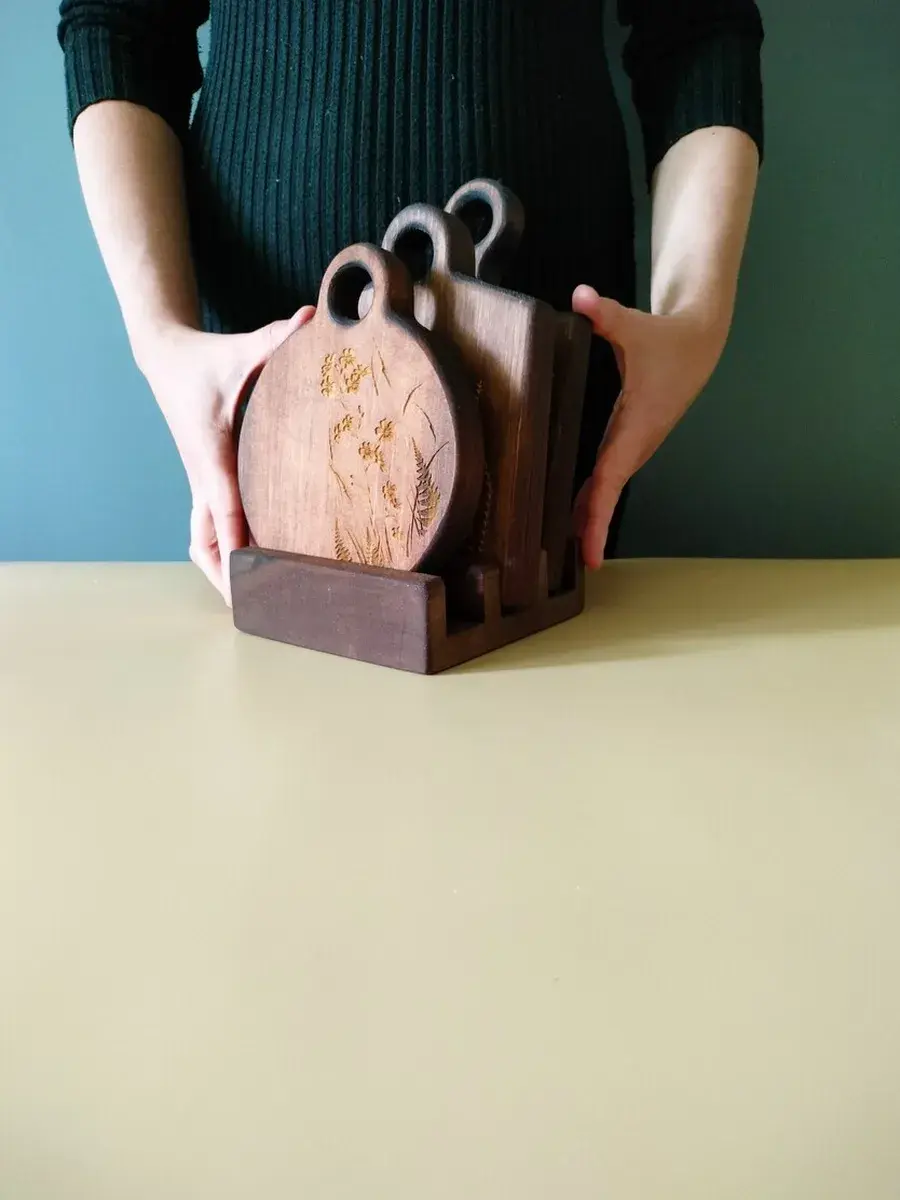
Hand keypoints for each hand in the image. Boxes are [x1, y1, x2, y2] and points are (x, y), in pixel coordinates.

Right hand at [138, 307, 314, 603]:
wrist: (166, 359)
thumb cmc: (207, 363)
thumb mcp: (242, 351)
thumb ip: (278, 339)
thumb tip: (314, 319)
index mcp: (213, 457)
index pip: (225, 511)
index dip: (238, 545)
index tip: (253, 576)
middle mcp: (204, 479)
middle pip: (206, 542)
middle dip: (226, 578)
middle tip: (258, 609)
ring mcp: (201, 484)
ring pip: (202, 541)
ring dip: (221, 571)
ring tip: (255, 602)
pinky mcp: (206, 483)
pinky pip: (210, 528)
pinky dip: (224, 552)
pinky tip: (254, 568)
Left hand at [571, 285, 726, 568]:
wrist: (697, 342)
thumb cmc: (663, 337)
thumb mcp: (633, 325)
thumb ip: (605, 314)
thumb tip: (581, 295)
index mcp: (635, 426)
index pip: (611, 479)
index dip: (598, 513)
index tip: (591, 548)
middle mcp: (636, 443)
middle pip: (609, 493)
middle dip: (594, 526)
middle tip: (581, 561)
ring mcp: (633, 444)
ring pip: (609, 488)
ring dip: (593, 517)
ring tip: (573, 551)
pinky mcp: (629, 440)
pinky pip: (609, 477)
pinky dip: (595, 499)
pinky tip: (575, 517)